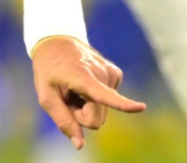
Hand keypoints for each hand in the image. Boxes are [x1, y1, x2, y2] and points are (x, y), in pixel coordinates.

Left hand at [31, 36, 146, 149]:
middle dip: (81, 114)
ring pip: (103, 112)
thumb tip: (80, 145)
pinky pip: (108, 100)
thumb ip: (63, 121)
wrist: (56, 41)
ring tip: (74, 88)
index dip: (123, 104)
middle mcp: (102, 74)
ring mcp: (111, 73)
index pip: (104, 95)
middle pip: (96, 119)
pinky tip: (84, 83)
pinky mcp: (116, 74)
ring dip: (87, 105)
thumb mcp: (46, 96)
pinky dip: (95, 97)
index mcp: (83, 78)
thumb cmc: (48, 70)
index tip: (141, 107)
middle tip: (68, 96)